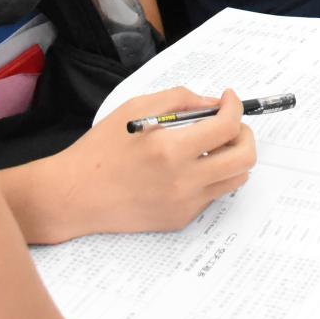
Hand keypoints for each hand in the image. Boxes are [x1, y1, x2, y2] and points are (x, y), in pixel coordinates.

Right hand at [48, 86, 255, 237]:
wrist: (75, 195)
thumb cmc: (100, 150)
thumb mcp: (136, 107)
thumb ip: (180, 100)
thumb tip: (214, 104)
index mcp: (170, 149)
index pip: (228, 127)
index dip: (235, 107)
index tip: (229, 99)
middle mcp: (182, 180)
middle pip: (244, 158)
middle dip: (244, 134)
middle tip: (230, 124)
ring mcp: (183, 204)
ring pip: (235, 179)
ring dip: (232, 156)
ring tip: (211, 145)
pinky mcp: (180, 219)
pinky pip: (212, 195)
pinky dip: (210, 176)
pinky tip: (188, 167)